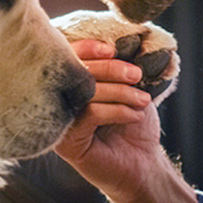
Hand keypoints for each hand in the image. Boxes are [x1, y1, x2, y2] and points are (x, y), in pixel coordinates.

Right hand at [54, 39, 165, 202]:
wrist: (143, 164)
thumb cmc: (134, 123)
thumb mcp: (129, 87)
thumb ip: (119, 65)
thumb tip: (124, 38)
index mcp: (70, 84)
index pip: (67, 57)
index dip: (86, 48)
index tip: (112, 49)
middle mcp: (59, 101)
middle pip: (76, 72)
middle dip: (110, 68)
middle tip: (136, 75)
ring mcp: (61, 122)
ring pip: (86, 92)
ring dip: (120, 92)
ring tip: (142, 99)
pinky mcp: (67, 142)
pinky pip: (90, 113)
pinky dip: (117, 110)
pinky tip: (134, 115)